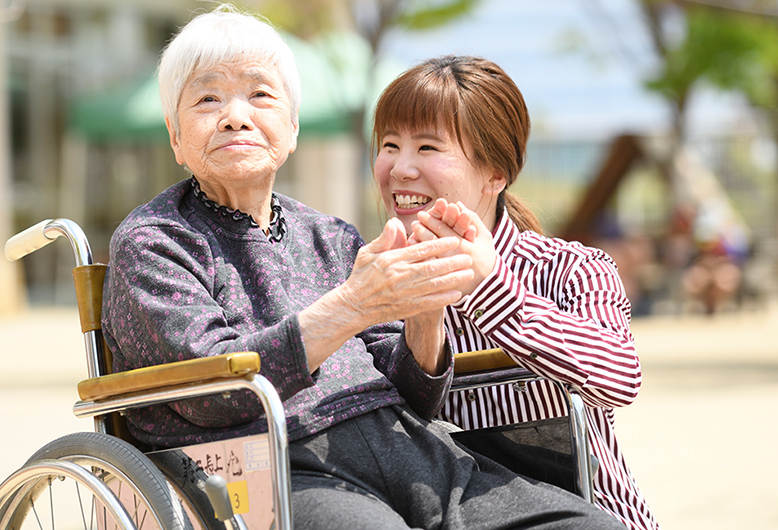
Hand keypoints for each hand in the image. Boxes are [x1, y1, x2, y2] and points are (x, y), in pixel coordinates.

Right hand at [341, 217, 473, 324]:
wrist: (353, 306)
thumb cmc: (361, 276)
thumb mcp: (367, 253)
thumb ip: (384, 239)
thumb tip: (395, 222)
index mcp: (392, 260)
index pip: (420, 250)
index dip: (439, 245)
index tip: (454, 240)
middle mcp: (399, 276)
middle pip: (431, 268)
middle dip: (452, 262)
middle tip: (469, 257)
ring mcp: (404, 293)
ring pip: (433, 285)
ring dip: (453, 279)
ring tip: (468, 274)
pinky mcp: (406, 308)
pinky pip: (428, 303)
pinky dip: (443, 299)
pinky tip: (457, 294)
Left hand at [409, 199, 496, 295]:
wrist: (487, 285)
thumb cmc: (486, 256)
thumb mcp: (484, 236)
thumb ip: (473, 219)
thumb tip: (458, 203)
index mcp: (466, 246)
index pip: (445, 231)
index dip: (432, 221)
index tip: (422, 214)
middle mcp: (455, 258)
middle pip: (436, 242)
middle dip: (424, 230)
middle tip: (415, 222)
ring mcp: (449, 270)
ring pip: (432, 254)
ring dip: (421, 242)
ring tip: (413, 233)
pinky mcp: (445, 280)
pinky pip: (432, 268)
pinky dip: (422, 258)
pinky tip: (414, 250)